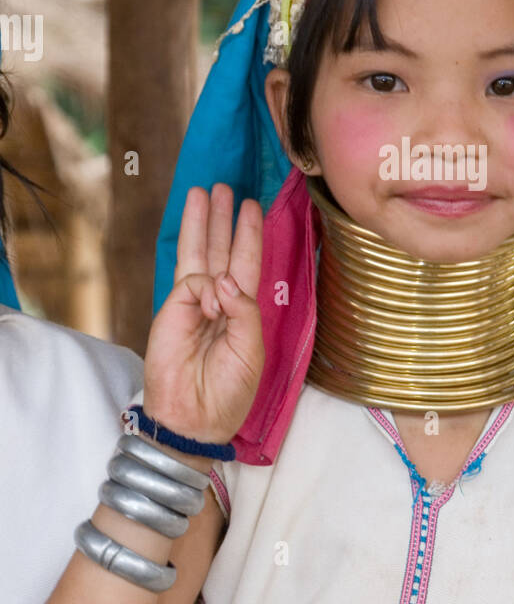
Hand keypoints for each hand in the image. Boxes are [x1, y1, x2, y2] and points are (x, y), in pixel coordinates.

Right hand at [142, 184, 264, 442]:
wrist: (194, 416)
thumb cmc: (229, 390)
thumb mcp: (251, 349)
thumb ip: (243, 310)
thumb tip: (221, 279)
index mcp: (243, 310)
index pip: (247, 263)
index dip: (249, 235)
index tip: (252, 207)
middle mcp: (219, 301)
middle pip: (221, 250)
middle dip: (222, 219)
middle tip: (224, 187)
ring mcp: (194, 303)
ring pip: (199, 254)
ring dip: (202, 223)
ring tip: (202, 192)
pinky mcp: (172, 308)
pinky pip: (192, 281)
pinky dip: (205, 286)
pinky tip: (211, 303)